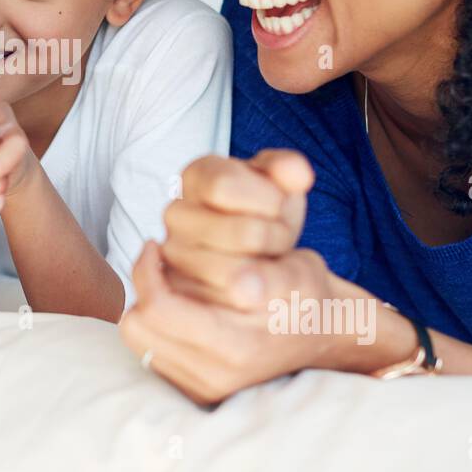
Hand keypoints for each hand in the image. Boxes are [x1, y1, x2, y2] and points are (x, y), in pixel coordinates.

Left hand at [120, 239, 346, 404]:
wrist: (326, 336)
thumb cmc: (308, 294)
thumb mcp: (299, 271)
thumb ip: (269, 274)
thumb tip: (242, 285)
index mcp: (236, 346)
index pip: (158, 309)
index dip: (147, 270)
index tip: (156, 244)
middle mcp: (214, 376)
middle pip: (137, 328)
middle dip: (142, 288)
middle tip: (158, 260)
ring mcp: (204, 388)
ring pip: (138, 341)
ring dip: (147, 307)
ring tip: (168, 281)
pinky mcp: (197, 392)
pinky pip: (150, 353)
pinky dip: (156, 326)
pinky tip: (178, 305)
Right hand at [159, 151, 313, 304]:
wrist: (262, 253)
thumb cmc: (267, 212)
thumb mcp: (282, 183)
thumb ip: (289, 169)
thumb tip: (298, 174)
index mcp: (196, 176)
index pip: (223, 186)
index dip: (266, 199)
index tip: (279, 204)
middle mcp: (176, 214)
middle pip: (240, 233)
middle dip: (276, 237)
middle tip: (278, 237)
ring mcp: (173, 255)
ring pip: (235, 274)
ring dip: (268, 271)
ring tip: (266, 259)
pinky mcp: (182, 293)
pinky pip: (227, 302)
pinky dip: (254, 296)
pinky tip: (255, 283)